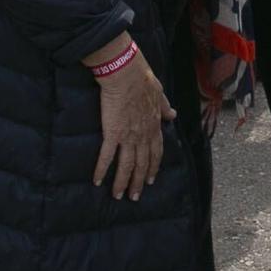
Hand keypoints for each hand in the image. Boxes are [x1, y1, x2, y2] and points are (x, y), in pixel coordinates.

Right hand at [87, 43, 174, 200]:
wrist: (126, 73)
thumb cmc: (142, 79)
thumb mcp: (160, 93)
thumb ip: (165, 107)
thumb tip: (173, 115)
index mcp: (154, 125)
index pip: (156, 152)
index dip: (154, 167)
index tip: (152, 179)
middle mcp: (143, 135)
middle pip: (142, 164)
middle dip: (139, 182)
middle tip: (135, 197)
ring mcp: (128, 136)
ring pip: (127, 165)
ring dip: (123, 183)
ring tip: (118, 196)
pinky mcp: (112, 133)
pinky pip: (107, 156)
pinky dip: (102, 170)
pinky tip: (97, 181)